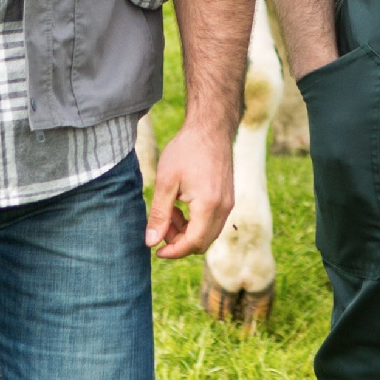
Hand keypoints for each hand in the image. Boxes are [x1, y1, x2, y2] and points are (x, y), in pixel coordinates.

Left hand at [146, 119, 236, 261]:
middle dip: (179, 241)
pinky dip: (196, 222)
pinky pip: (213, 222)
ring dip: (187, 231)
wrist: (210, 128)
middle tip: (161, 225)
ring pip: (208, 234)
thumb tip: (150, 242)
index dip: (173, 252)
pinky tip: (181, 205)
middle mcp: (224, 208)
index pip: (192, 243)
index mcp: (209, 206)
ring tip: (169, 211)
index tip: (155, 249)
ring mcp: (228, 204)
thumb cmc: (187, 150)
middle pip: (201, 243)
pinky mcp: (228, 198)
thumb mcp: (166, 182)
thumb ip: (159, 214)